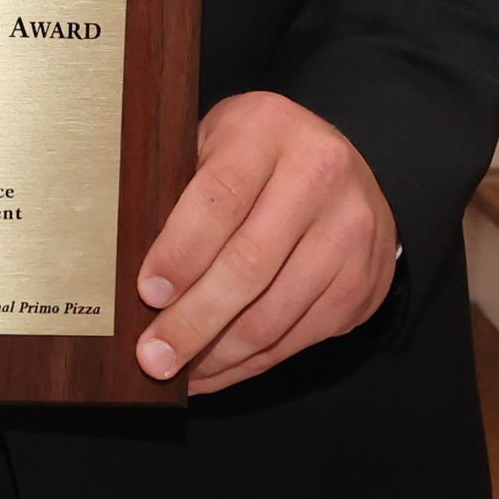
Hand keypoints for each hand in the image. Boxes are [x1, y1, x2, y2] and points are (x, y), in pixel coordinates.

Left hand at [133, 90, 397, 394]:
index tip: (147, 292)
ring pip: (274, 312)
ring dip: (220, 352)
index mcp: (269, 128)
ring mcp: (349, 230)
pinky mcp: (362, 281)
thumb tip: (137, 274)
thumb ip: (183, 188)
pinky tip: (219, 367)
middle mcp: (319, 174)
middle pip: (248, 264)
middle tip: (154, 355)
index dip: (181, 251)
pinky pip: (299, 337)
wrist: (339, 165)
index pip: (220, 196)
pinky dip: (252, 362)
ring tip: (179, 371)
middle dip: (194, 320)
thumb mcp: (218, 141)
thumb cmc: (258, 155)